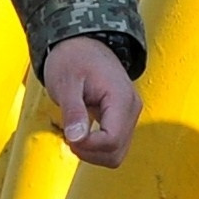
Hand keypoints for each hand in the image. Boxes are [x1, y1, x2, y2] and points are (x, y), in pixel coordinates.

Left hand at [43, 38, 139, 167]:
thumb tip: (76, 139)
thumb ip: (73, 111)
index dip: (87, 146)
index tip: (68, 136)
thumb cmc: (72, 58)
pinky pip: (113, 145)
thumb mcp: (66, 82)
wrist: (81, 43)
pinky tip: (81, 132)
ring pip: (116, 154)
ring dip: (92, 152)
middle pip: (115, 153)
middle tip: (69, 134)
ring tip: (74, 132)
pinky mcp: (123, 119)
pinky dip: (96, 147)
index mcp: (121, 99)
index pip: (112, 140)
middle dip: (89, 152)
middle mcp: (132, 109)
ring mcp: (129, 115)